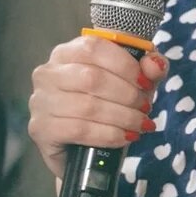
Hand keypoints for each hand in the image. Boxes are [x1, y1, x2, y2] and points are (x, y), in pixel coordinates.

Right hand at [28, 36, 168, 180]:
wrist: (86, 149)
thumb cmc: (109, 105)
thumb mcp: (135, 82)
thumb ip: (149, 68)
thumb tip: (155, 65)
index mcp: (67, 52)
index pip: (94, 47)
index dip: (125, 64)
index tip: (146, 82)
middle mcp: (48, 72)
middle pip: (92, 78)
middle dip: (127, 95)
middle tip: (145, 108)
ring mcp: (40, 101)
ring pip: (88, 106)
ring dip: (122, 117)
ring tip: (140, 124)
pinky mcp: (41, 128)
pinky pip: (79, 129)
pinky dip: (108, 134)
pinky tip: (124, 137)